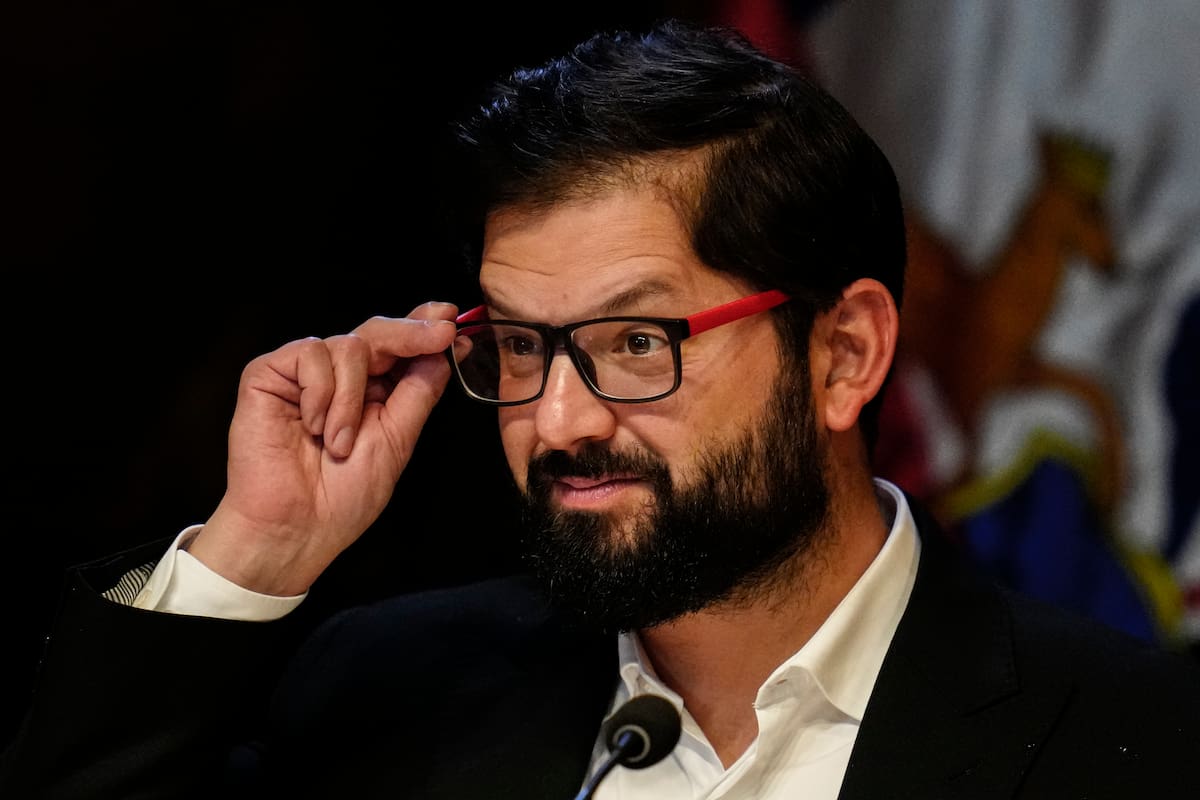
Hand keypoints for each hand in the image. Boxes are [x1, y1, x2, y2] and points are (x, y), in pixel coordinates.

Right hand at [186, 302, 458, 594]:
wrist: (295, 527)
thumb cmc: (343, 497)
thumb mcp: (397, 441)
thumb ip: (418, 393)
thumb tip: (444, 353)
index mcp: (372, 393)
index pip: (399, 348)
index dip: (423, 328)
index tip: (451, 319)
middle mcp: (340, 379)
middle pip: (378, 333)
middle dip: (411, 334)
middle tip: (440, 335)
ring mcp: (304, 375)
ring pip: (349, 346)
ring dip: (352, 398)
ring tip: (339, 442)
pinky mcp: (268, 374)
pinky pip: (310, 353)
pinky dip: (320, 391)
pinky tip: (312, 425)